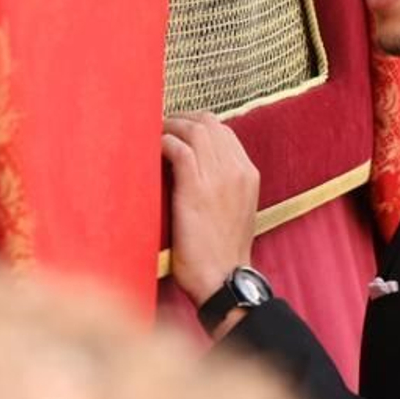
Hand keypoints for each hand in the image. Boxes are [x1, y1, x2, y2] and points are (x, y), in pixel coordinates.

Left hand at [162, 112, 258, 306]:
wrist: (223, 279)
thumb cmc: (222, 252)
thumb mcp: (235, 211)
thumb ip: (223, 186)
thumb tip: (196, 169)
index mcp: (248, 174)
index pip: (223, 131)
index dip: (197, 124)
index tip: (177, 129)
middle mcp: (237, 170)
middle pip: (209, 123)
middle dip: (181, 119)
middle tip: (160, 126)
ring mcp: (219, 178)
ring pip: (195, 130)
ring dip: (169, 127)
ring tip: (152, 135)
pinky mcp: (196, 189)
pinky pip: (179, 150)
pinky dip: (163, 143)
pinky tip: (151, 149)